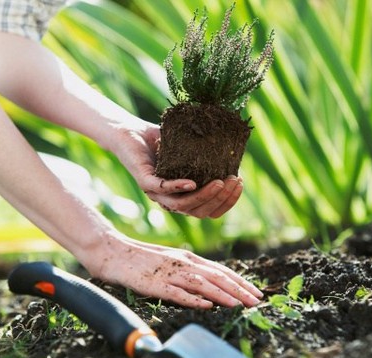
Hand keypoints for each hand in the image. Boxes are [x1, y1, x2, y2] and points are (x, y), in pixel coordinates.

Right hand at [82, 233, 262, 308]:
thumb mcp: (169, 261)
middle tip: (257, 301)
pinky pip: (175, 292)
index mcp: (187, 257)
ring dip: (222, 294)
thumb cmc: (140, 259)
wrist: (111, 250)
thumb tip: (209, 288)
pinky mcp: (153, 283)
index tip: (255, 292)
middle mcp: (182, 263)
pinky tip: (206, 306)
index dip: (240, 282)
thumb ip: (188, 271)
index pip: (220, 270)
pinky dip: (192, 299)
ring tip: (240, 304)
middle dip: (239, 289)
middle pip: (216, 276)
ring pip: (201, 284)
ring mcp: (168, 273)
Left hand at [109, 124, 242, 217]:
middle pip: (199, 212)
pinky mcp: (144, 181)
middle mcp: (170, 199)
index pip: (208, 210)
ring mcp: (156, 192)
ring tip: (219, 183)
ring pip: (182, 206)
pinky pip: (162, 189)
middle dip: (221, 199)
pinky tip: (192, 183)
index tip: (240, 184)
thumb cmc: (162, 141)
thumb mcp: (190, 149)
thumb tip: (237, 154)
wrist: (131, 131)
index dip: (227, 202)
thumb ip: (209, 156)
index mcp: (183, 196)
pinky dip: (178, 187)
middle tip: (234, 181)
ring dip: (204, 197)